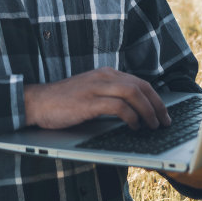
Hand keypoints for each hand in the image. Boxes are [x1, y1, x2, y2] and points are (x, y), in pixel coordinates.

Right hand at [24, 68, 171, 130]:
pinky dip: (131, 117)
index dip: (155, 98)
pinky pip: (119, 107)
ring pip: (134, 94)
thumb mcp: (89, 93)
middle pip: (141, 87)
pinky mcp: (89, 102)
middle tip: (164, 122)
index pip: (139, 83)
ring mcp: (96, 88)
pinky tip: (134, 126)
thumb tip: (133, 111)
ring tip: (152, 126)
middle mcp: (103, 77)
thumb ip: (108, 96)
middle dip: (157, 106)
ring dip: (148, 112)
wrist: (37, 102)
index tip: (163, 113)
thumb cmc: (62, 102)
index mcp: (105, 74)